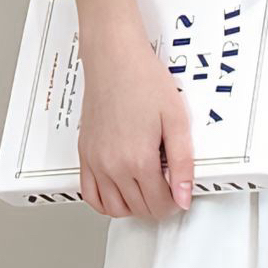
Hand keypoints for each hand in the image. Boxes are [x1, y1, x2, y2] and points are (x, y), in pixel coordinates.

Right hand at [77, 26, 195, 218]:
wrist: (114, 59)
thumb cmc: (144, 81)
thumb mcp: (176, 121)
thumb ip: (182, 164)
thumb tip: (183, 197)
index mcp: (138, 159)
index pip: (159, 204)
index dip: (175, 203)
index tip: (180, 193)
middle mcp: (112, 166)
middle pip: (138, 209)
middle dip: (158, 205)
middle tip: (168, 189)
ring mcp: (95, 162)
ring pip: (114, 208)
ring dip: (133, 207)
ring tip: (146, 190)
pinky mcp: (84, 155)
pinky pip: (89, 195)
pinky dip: (105, 203)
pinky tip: (120, 193)